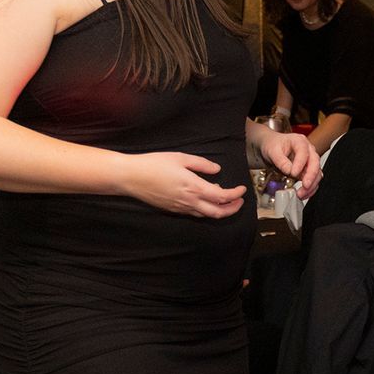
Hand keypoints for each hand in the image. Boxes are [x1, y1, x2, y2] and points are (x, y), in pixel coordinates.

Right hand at [122, 152, 246, 217]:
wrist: (130, 177)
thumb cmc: (153, 165)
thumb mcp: (180, 158)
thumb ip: (201, 164)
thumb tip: (216, 170)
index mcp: (193, 187)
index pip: (222, 197)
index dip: (235, 194)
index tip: (242, 189)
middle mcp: (189, 201)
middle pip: (217, 213)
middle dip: (232, 209)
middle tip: (240, 202)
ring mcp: (180, 208)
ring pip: (206, 215)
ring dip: (219, 210)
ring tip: (225, 200)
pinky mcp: (172, 210)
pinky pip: (194, 213)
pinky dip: (205, 209)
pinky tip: (205, 199)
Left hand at [259, 128, 322, 198]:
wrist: (271, 147)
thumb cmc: (272, 145)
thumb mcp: (272, 151)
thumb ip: (281, 161)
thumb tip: (289, 171)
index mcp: (299, 141)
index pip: (304, 152)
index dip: (300, 164)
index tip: (293, 173)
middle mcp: (308, 150)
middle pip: (315, 163)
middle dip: (311, 176)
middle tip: (305, 185)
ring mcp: (309, 161)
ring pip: (317, 173)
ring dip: (311, 185)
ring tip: (301, 193)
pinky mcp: (308, 171)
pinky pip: (313, 180)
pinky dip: (309, 189)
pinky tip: (302, 194)